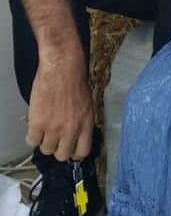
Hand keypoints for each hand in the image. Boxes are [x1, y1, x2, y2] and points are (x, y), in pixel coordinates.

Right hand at [26, 45, 93, 160]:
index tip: (69, 148)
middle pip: (62, 155)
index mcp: (86, 123)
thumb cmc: (75, 79)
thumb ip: (81, 121)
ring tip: (44, 129)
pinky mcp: (38, 123)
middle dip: (58, 148)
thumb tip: (75, 133)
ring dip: (44, 141)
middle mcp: (71, 129)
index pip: (82, 152)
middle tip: (54, 139)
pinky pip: (31, 141)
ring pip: (46, 150)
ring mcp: (54, 128)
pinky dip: (32, 135)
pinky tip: (35, 126)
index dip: (74, 152)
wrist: (62, 67)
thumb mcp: (86, 103)